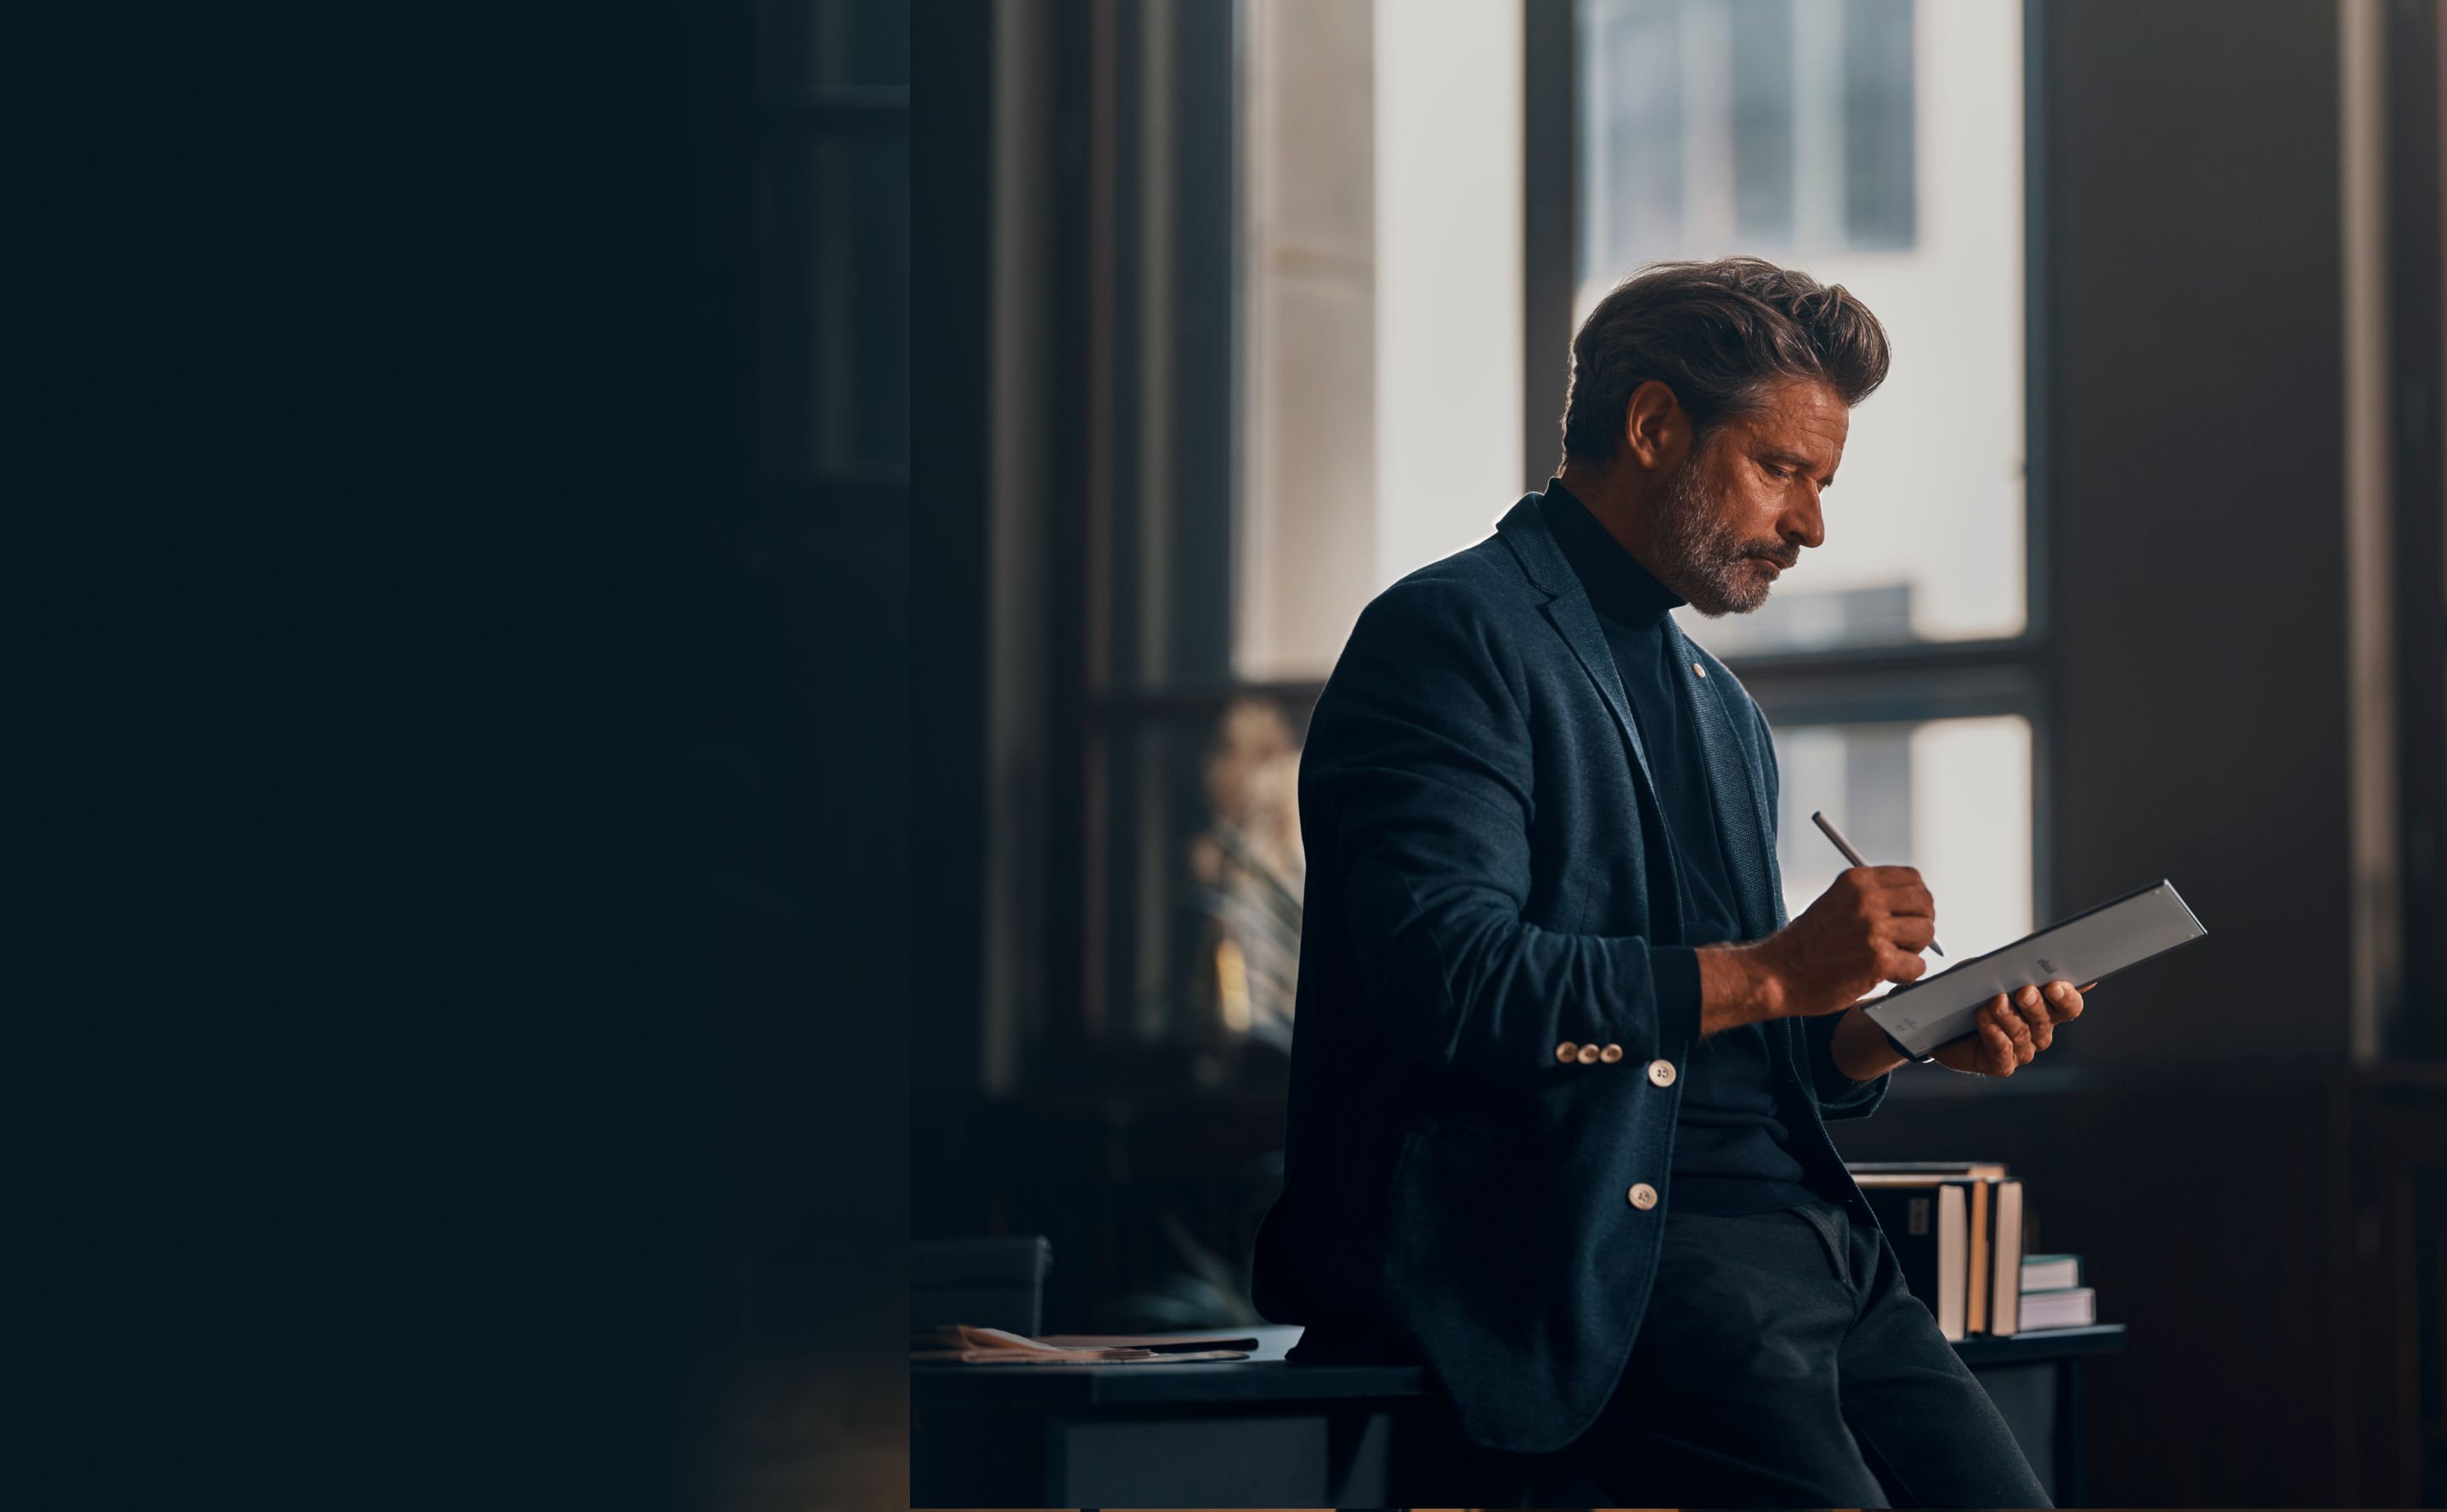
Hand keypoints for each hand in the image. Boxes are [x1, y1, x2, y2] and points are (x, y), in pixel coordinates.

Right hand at [1744, 865, 1935, 1019]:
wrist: (1779, 973)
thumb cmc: (1807, 944)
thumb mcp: (1836, 902)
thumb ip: (1870, 898)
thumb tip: (1914, 906)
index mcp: (1857, 880)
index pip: (1913, 879)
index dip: (1916, 900)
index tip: (1908, 915)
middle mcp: (1867, 899)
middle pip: (1925, 904)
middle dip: (1919, 924)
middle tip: (1902, 940)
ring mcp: (1873, 929)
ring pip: (1925, 934)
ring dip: (1913, 951)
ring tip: (1888, 957)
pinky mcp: (1878, 959)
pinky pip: (1917, 966)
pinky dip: (1905, 975)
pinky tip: (1884, 975)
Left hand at [1931, 980, 2088, 1075]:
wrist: (1938, 1024)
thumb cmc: (1967, 994)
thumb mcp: (1980, 972)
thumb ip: (1998, 966)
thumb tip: (2011, 960)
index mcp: (2044, 1007)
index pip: (2068, 1004)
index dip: (2068, 996)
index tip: (2056, 985)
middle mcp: (2038, 1031)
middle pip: (2048, 1020)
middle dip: (2037, 1005)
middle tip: (2025, 991)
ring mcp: (2022, 1050)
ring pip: (2023, 1035)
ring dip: (2009, 1017)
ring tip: (1994, 1001)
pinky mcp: (2002, 1065)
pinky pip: (2003, 1052)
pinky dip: (1994, 1034)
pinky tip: (1984, 1019)